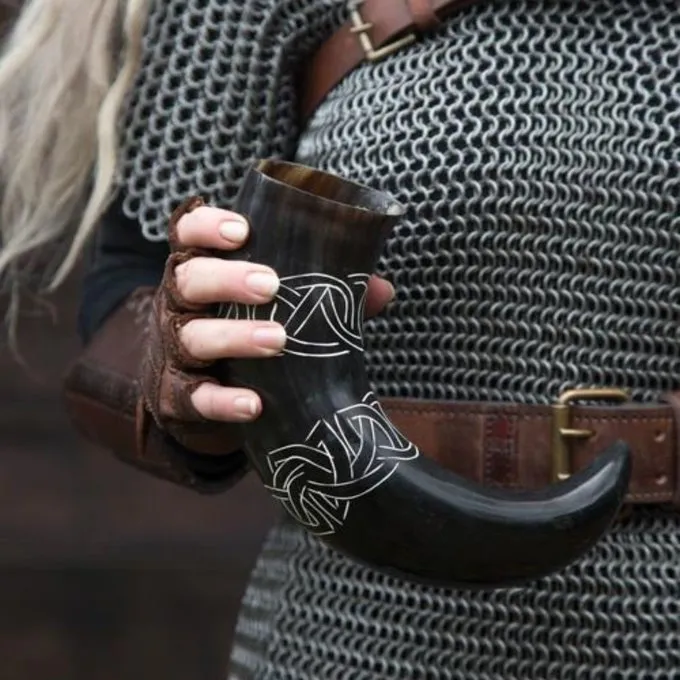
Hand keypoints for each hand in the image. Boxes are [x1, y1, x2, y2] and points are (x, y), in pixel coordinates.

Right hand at [139, 198, 394, 453]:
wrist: (203, 393)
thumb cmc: (244, 328)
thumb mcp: (275, 303)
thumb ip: (321, 291)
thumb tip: (380, 289)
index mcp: (203, 269)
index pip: (188, 233)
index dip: (207, 226)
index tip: (242, 230)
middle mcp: (180, 304)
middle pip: (187, 279)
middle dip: (226, 279)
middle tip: (270, 285)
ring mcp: (174, 350)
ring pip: (191, 337)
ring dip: (232, 336)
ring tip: (277, 340)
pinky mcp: (177, 396)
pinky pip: (194, 397)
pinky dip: (222, 400)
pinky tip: (252, 404)